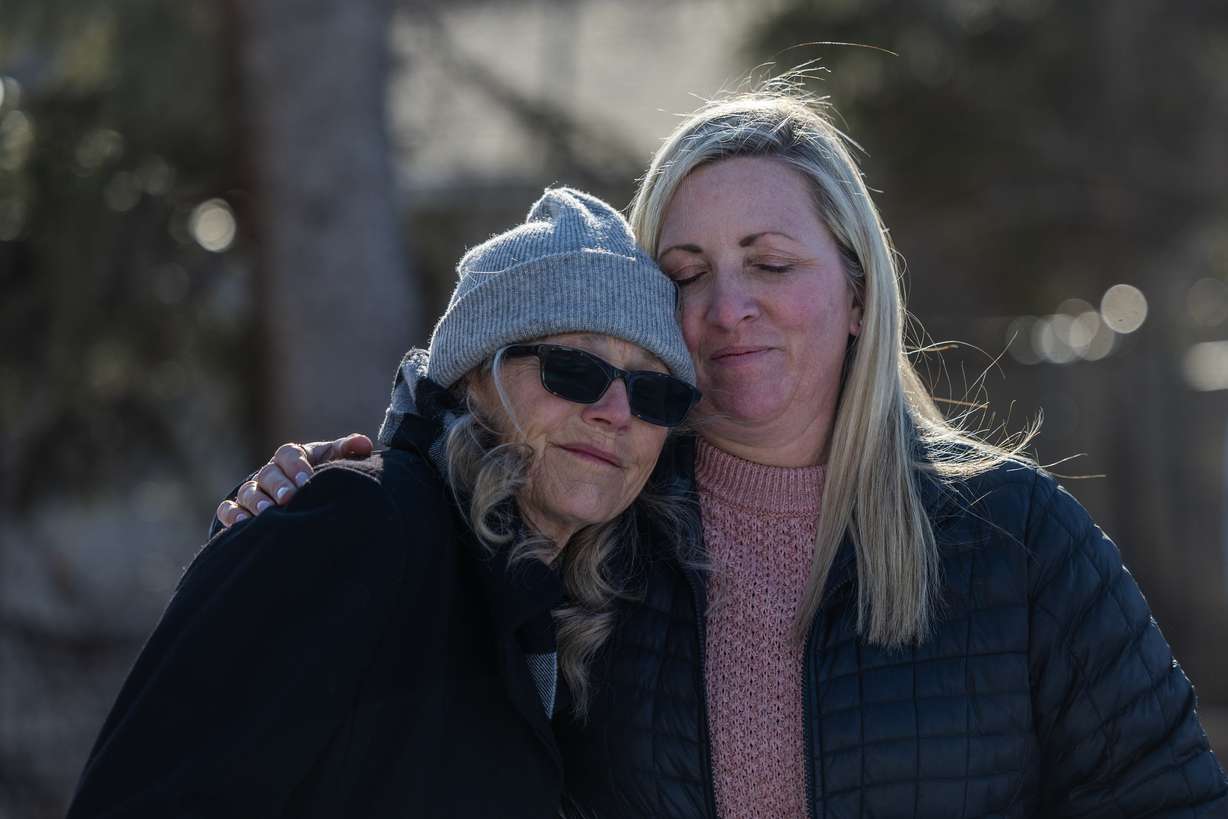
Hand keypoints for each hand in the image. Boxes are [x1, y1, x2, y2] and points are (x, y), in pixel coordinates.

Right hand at [215, 434, 373, 527]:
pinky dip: (233, 516)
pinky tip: (243, 525)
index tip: (307, 480)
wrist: (302, 497)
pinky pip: (228, 510)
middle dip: (279, 485)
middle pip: (269, 474)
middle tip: (289, 498)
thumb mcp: (333, 461)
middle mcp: (269, 472)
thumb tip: (363, 444)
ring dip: (257, 501)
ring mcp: (252, 491)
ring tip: (269, 512)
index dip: (297, 466)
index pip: (290, 455)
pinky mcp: (237, 509)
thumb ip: (347, 451)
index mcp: (291, 457)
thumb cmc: (319, 476)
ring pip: (248, 492)